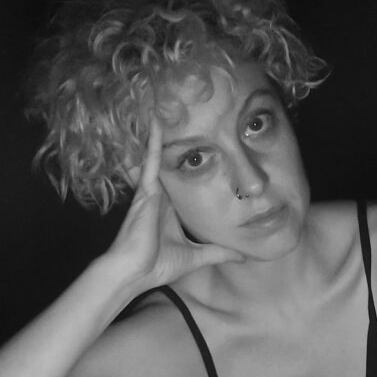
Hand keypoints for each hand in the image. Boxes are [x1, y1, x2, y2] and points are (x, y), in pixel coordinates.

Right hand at [104, 116, 244, 291]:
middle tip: (180, 108)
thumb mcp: (196, 256)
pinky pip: (151, 159)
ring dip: (164, 130)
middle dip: (177, 137)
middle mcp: (160, 195)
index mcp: (169, 207)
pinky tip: (158, 119)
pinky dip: (155, 140)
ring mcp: (152, 191)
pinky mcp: (146, 191)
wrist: (133, 273)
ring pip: (160, 153)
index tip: (201, 139)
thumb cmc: (157, 266)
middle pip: (171, 160)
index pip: (183, 177)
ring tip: (167, 102)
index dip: (190, 159)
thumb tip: (243, 255)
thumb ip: (219, 253)